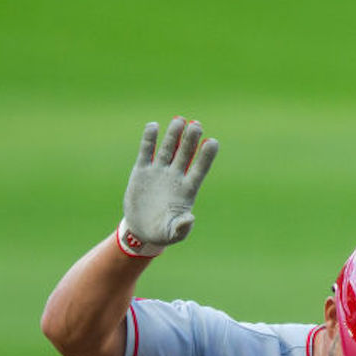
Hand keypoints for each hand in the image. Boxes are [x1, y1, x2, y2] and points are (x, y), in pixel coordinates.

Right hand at [120, 117, 218, 254]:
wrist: (142, 230)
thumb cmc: (163, 233)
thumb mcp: (173, 234)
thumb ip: (182, 227)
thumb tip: (190, 219)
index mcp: (187, 191)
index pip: (199, 170)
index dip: (206, 157)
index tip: (213, 143)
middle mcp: (175, 177)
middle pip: (185, 154)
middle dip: (191, 140)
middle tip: (197, 126)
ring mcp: (159, 172)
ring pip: (168, 148)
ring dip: (173, 134)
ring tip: (179, 120)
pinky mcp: (142, 171)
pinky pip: (146, 151)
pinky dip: (149, 139)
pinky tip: (154, 126)